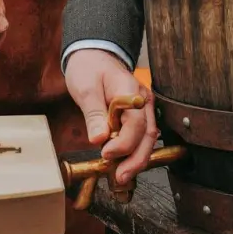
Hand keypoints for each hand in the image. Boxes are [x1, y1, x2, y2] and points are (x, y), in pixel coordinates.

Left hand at [64, 50, 158, 185]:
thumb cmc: (89, 69)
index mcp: (131, 90)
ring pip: (147, 139)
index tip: (106, 154)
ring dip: (136, 160)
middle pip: (147, 135)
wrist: (93, 56)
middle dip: (135, 160)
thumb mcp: (85, 88)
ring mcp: (143, 108)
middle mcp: (142, 101)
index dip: (123, 143)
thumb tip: (100, 139)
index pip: (135, 123)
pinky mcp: (137, 116)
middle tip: (120, 177)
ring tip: (121, 176)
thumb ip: (94, 114)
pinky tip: (123, 165)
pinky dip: (133, 152)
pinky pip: (140, 137)